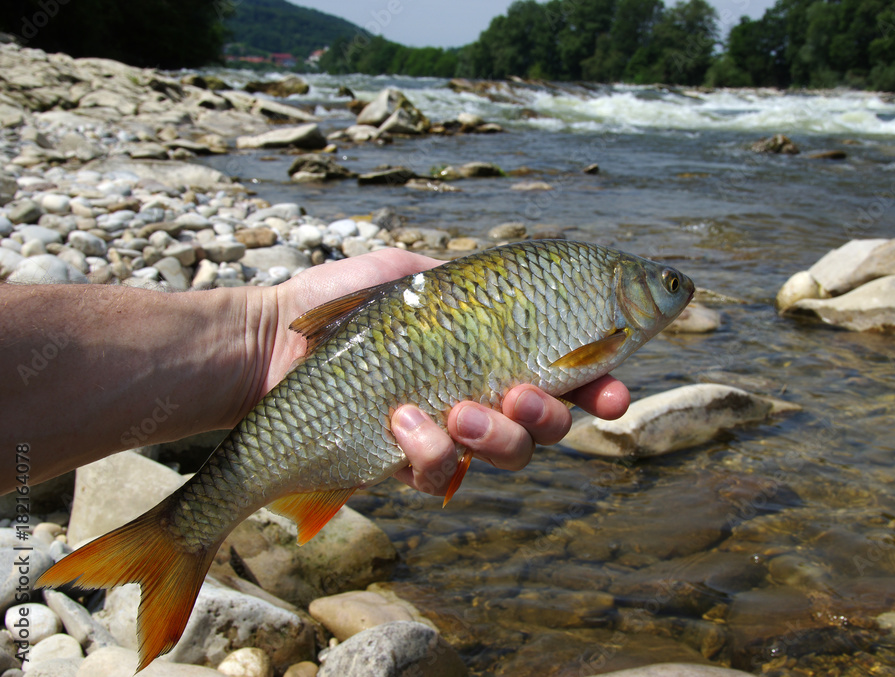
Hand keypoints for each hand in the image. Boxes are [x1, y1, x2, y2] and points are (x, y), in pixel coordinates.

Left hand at [259, 248, 629, 495]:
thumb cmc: (341, 303)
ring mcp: (447, 434)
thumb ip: (471, 285)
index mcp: (491, 351)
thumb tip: (517, 297)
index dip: (599, 386)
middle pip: (550, 425)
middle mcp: (481, 397)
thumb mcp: (416, 275)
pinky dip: (429, 450)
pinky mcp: (407, 463)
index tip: (615, 391)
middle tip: (522, 393)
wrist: (271, 343)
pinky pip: (442, 475)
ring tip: (458, 410)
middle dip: (552, 416)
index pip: (564, 373)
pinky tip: (399, 419)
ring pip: (509, 456)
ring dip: (497, 436)